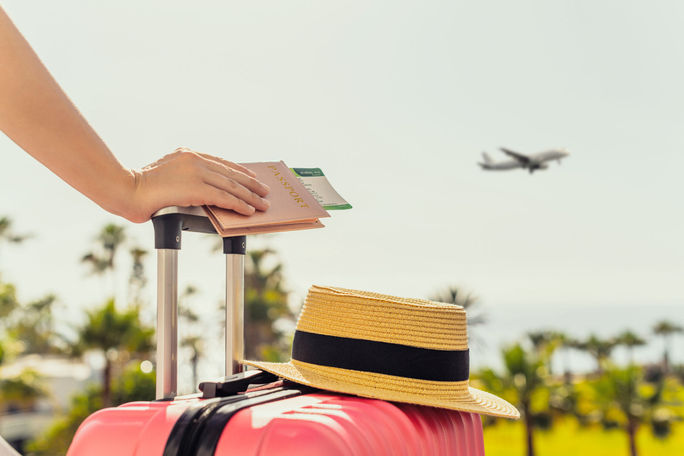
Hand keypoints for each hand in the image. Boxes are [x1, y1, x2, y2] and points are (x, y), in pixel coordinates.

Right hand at [127, 147, 269, 222]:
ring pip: (231, 185)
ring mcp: (196, 172)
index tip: (251, 177)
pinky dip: (239, 204)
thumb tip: (202, 191)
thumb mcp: (166, 175)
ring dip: (250, 196)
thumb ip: (185, 177)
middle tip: (265, 191)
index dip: (239, 171)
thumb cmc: (141, 188)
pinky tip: (249, 210)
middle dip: (251, 184)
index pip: (220, 162)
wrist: (127, 190)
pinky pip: (224, 197)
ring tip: (263, 204)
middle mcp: (194, 159)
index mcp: (187, 154)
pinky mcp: (197, 188)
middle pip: (230, 173)